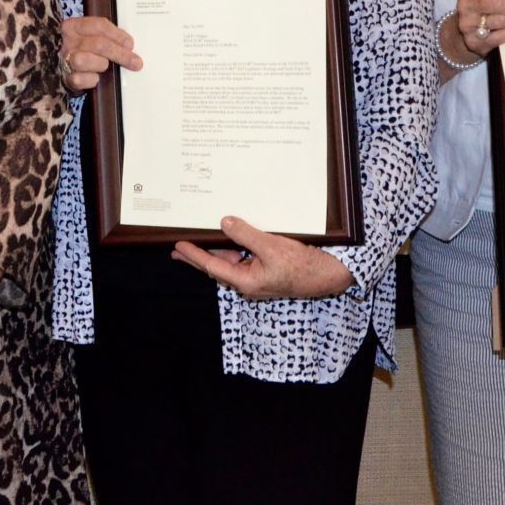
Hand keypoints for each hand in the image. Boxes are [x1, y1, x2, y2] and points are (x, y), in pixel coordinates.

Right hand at [61, 15, 141, 92]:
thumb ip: (105, 36)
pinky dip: (91, 80)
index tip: (130, 44)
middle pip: (98, 44)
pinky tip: (95, 78)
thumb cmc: (80, 50)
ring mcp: (64, 59)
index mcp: (73, 26)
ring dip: (101, 65)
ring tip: (104, 66)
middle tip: (135, 62)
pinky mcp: (65, 77)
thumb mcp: (88, 36)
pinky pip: (80, 79)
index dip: (118, 35)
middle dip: (120, 54)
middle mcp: (67, 41)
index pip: (99, 25)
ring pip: (85, 60)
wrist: (58, 66)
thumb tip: (128, 45)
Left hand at [172, 215, 354, 301]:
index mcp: (246, 281)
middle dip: (197, 257)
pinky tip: (226, 239)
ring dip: (214, 251)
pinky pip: (243, 259)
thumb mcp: (272, 246)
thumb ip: (246, 235)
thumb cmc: (303, 266)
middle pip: (217, 266)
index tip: (178, 245)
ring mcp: (256, 277)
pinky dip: (231, 249)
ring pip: (229, 262)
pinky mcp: (265, 271)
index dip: (194, 255)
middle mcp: (248, 282)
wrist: (328, 276)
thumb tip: (225, 223)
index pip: (212, 266)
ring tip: (196, 242)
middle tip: (177, 249)